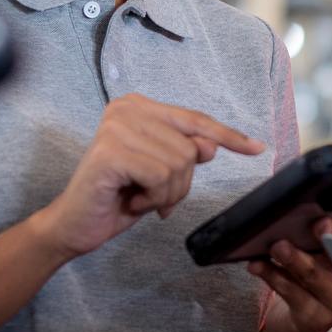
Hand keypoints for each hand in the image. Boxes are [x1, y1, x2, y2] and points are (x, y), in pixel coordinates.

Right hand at [35, 94, 262, 258]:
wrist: (74, 225)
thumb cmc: (117, 197)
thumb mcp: (160, 174)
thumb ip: (184, 154)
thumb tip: (211, 145)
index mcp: (139, 106)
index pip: (195, 119)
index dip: (228, 136)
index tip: (257, 148)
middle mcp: (126, 108)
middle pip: (191, 148)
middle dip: (179, 183)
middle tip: (149, 195)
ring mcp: (116, 127)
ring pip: (179, 164)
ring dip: (164, 194)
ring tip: (138, 197)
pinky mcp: (110, 151)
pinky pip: (160, 177)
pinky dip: (152, 199)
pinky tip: (129, 200)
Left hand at [250, 210, 331, 331]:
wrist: (304, 320)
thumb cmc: (317, 274)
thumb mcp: (325, 254)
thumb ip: (327, 234)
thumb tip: (310, 208)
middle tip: (321, 224)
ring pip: (314, 277)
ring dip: (295, 259)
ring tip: (279, 246)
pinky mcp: (313, 319)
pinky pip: (290, 293)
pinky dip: (272, 275)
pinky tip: (258, 264)